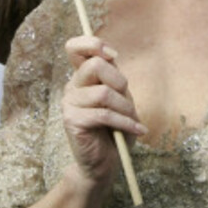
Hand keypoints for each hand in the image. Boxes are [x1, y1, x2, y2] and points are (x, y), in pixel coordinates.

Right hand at [62, 36, 146, 187]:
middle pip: (95, 65)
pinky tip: (138, 130)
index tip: (112, 56)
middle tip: (127, 100)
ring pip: (103, 93)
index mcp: (83, 77)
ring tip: (133, 121)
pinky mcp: (72, 121)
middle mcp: (73, 87)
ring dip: (126, 108)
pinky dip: (126, 123)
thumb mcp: (120, 99)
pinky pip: (104, 115)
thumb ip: (114, 78)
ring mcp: (69, 103)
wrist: (105, 163)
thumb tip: (111, 58)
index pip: (74, 47)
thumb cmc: (115, 130)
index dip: (94, 44)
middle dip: (120, 81)